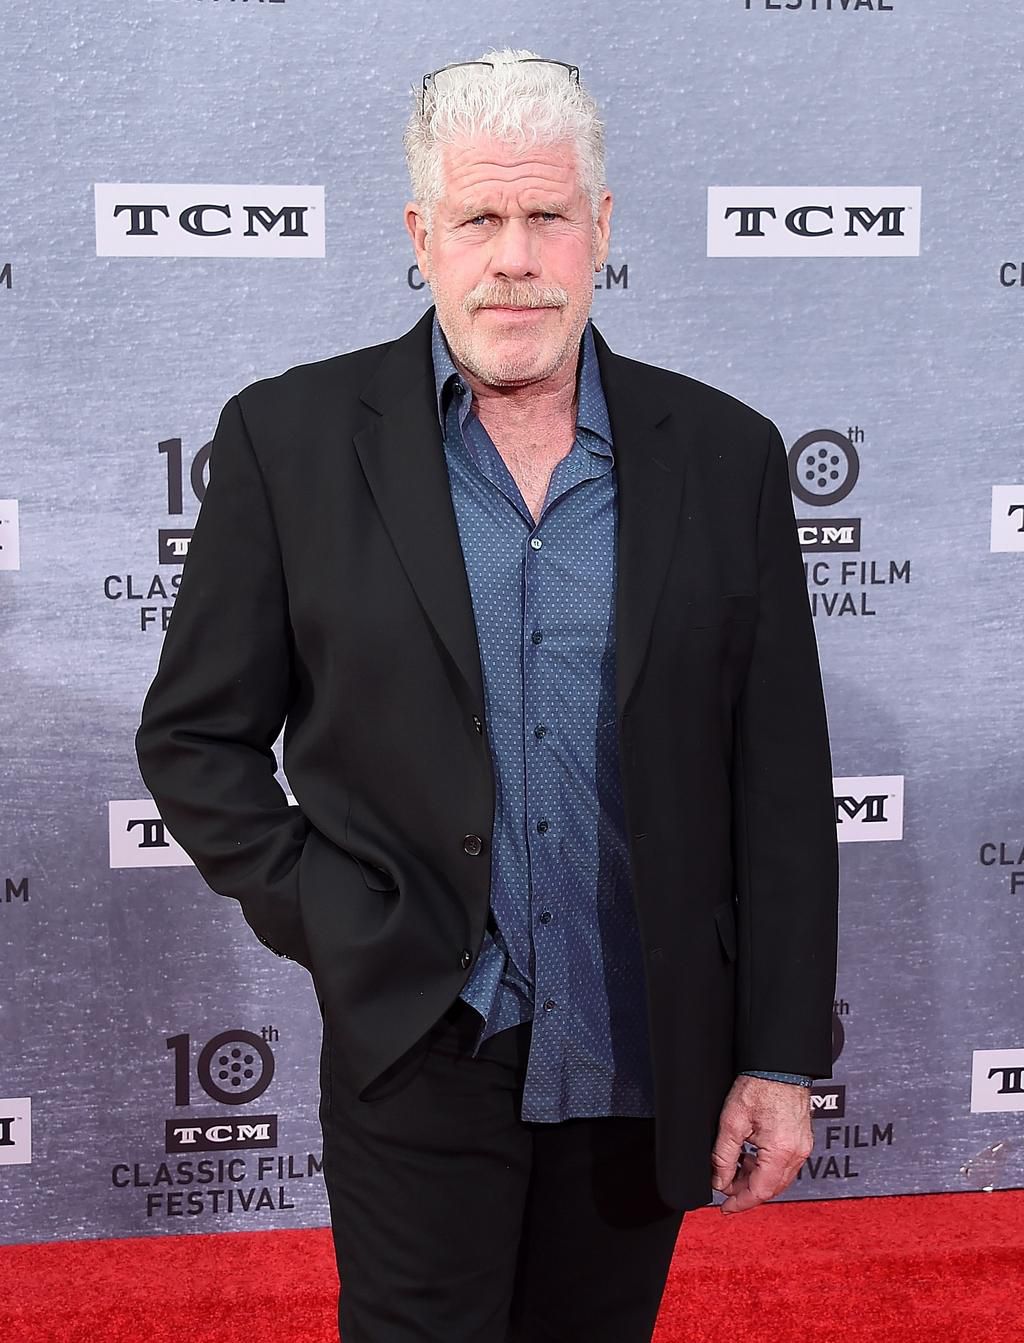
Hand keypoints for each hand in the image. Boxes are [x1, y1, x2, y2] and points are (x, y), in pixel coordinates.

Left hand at [710, 1075, 813, 1213]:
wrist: (780, 1065)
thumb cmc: (759, 1085)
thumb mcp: (732, 1121)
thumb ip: (723, 1155)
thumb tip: (718, 1181)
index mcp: (781, 1151)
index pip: (760, 1191)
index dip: (740, 1203)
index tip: (725, 1208)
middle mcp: (797, 1153)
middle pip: (771, 1188)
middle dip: (746, 1191)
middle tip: (724, 1186)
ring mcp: (803, 1147)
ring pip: (778, 1178)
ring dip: (755, 1179)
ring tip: (733, 1168)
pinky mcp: (802, 1140)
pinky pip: (784, 1165)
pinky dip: (766, 1167)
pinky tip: (750, 1158)